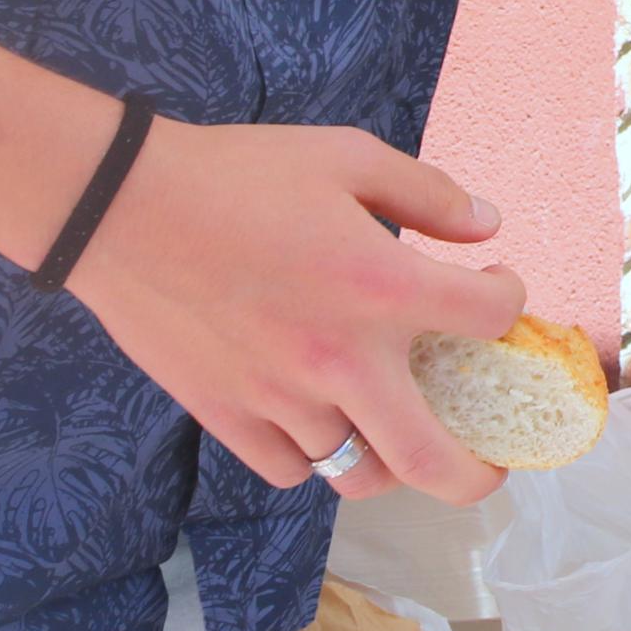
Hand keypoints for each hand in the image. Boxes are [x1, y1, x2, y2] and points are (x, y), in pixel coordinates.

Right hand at [67, 116, 520, 506]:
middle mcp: (339, 359)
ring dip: (389, 458)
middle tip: (493, 463)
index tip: (496, 288)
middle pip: (431, 461)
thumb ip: (426, 192)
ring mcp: (280, 398)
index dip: (509, 301)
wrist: (121, 207)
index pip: (486, 319)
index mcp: (381, 287)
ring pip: (355, 471)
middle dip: (478, 474)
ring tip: (398, 432)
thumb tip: (487, 225)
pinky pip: (290, 468)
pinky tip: (320, 418)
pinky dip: (314, 455)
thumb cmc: (236, 174)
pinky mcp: (225, 416)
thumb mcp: (347, 156)